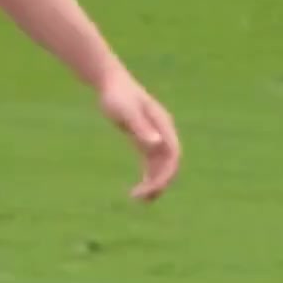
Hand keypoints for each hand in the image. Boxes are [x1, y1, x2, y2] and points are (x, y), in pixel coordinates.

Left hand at [97, 65, 180, 201]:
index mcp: (163, 125)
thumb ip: (141, 127)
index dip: (165, 174)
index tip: (150, 188)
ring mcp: (155, 137)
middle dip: (159, 183)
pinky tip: (138, 190)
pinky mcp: (144, 140)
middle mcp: (163, 133)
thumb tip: (157, 144)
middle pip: (169, 164)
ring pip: (161, 167)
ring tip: (139, 200)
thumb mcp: (127, 112)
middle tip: (140, 199)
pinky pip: (151, 164)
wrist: (109, 83)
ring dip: (154, 184)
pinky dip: (147, 177)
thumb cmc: (117, 95)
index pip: (173, 155)